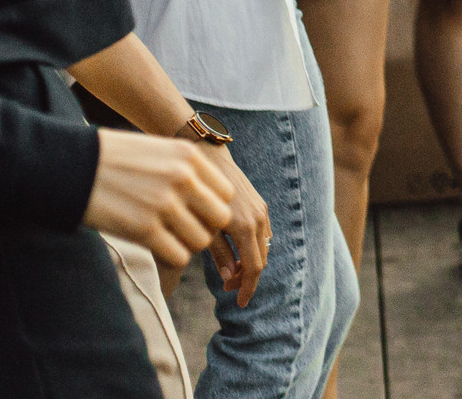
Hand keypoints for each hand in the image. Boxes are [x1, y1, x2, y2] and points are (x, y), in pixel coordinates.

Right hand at [81, 130, 233, 272]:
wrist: (70, 165)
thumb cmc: (112, 159)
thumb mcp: (157, 150)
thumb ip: (184, 168)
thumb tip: (205, 194)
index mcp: (189, 156)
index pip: (226, 193)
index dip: (213, 207)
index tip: (196, 213)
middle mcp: (183, 179)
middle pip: (220, 218)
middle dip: (206, 228)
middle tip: (185, 231)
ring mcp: (165, 205)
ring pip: (201, 240)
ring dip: (188, 245)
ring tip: (169, 239)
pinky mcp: (144, 229)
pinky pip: (179, 255)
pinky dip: (172, 257)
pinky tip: (157, 248)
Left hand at [202, 144, 272, 307]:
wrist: (209, 158)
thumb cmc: (198, 195)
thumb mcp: (204, 228)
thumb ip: (219, 254)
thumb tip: (229, 277)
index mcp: (244, 227)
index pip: (253, 268)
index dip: (248, 288)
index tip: (240, 303)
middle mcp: (258, 219)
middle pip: (260, 259)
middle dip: (246, 277)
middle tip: (226, 287)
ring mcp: (261, 210)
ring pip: (263, 246)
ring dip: (250, 262)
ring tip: (230, 271)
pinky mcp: (259, 203)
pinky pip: (262, 233)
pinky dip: (253, 247)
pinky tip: (236, 250)